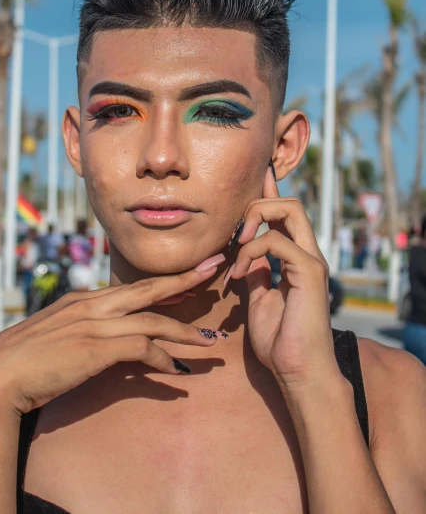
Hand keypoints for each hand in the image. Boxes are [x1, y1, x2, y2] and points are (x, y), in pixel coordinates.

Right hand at [0, 263, 224, 414]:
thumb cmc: (22, 362)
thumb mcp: (56, 338)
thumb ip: (82, 333)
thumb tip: (104, 341)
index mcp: (82, 300)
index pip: (131, 288)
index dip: (162, 284)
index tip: (188, 280)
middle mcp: (91, 305)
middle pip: (148, 289)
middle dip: (184, 280)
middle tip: (215, 268)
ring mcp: (94, 324)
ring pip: (152, 321)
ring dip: (184, 331)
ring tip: (211, 341)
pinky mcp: (96, 348)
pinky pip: (141, 349)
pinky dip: (162, 359)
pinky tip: (178, 372)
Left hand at [228, 166, 339, 389]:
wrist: (297, 372)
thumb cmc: (280, 342)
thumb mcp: (259, 298)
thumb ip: (255, 272)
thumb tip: (243, 253)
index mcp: (296, 259)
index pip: (285, 215)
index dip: (270, 193)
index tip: (259, 175)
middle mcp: (307, 255)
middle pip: (291, 203)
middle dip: (258, 205)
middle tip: (236, 233)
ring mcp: (311, 262)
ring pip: (291, 209)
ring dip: (256, 219)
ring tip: (238, 246)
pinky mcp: (310, 272)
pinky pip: (278, 241)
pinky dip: (252, 251)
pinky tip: (240, 273)